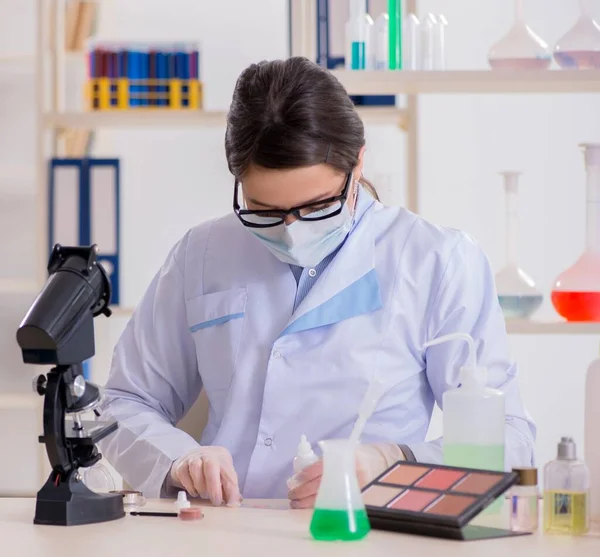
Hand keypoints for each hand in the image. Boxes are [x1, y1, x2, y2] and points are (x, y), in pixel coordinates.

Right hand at [170, 446, 241, 506]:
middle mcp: (208, 455)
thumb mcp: (224, 476)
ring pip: (195, 467)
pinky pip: (184, 474)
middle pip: (211, 465)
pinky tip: (195, 491)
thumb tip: (234, 503)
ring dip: (201, 485)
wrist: (195, 456)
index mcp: (222, 458)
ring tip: (204, 495)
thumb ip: (229, 489)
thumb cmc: (213, 470)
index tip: (231, 503)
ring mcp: (193, 458)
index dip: (231, 489)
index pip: (229, 473)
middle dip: (214, 486)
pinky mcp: (181, 465)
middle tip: (216, 501)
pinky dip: (190, 486)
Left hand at [287, 442, 404, 508]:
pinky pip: (337, 505)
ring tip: (296, 503)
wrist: (382, 462)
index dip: (305, 475)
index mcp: (343, 457)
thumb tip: (301, 471)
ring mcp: (353, 486)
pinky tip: (311, 509)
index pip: (320, 467)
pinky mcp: (357, 498)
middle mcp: (348, 472)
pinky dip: (322, 508)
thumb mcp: (344, 450)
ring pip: (327, 497)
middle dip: (302, 491)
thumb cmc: (358, 455)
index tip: (294, 480)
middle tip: (291, 494)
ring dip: (308, 502)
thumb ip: (327, 459)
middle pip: (320, 485)